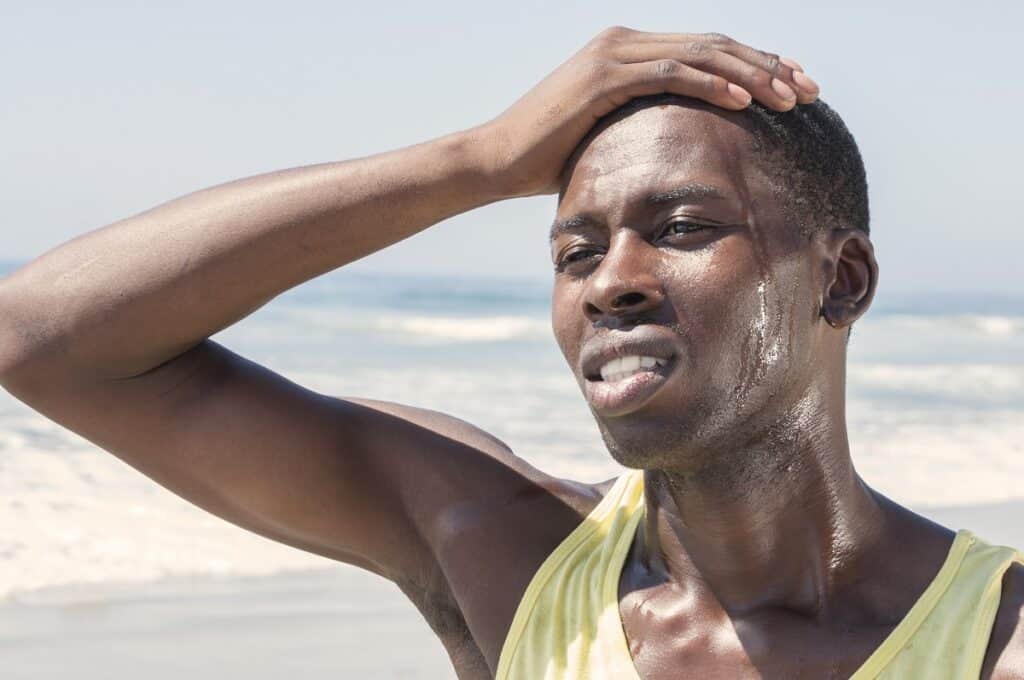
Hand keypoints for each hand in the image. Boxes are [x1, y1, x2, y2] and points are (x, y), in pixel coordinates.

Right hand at [477, 26, 819, 197]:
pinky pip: (669, 74)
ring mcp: (613, 55)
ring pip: (700, 54)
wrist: (497, 160)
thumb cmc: (550, 158)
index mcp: (630, 52)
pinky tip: (743, 100)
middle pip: (714, 45)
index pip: (707, 52)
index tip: (795, 88)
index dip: (756, 67)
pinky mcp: (602, 76)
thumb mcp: (608, 137)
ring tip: (790, 97)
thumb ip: (644, 126)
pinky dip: (710, 84)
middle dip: (768, 66)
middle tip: (810, 89)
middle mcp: (625, 42)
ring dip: (750, 75)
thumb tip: (682, 150)